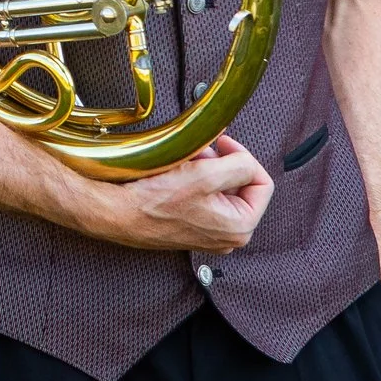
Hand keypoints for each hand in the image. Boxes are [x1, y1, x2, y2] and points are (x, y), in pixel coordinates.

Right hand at [62, 135, 273, 253]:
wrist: (119, 214)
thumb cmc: (156, 202)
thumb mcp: (206, 175)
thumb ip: (240, 164)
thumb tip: (246, 159)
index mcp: (241, 227)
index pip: (262, 182)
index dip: (243, 156)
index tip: (222, 145)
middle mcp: (229, 235)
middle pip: (241, 185)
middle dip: (222, 163)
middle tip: (201, 153)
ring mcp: (210, 233)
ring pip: (221, 189)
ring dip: (207, 169)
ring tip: (187, 163)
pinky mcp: (193, 227)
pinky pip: (205, 197)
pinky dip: (195, 181)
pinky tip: (179, 175)